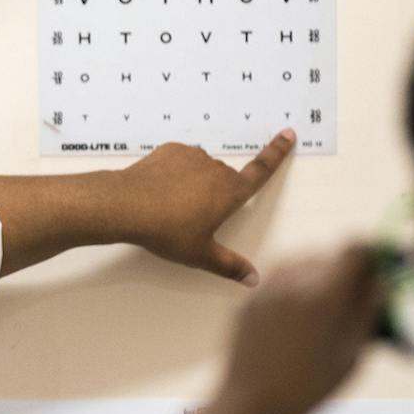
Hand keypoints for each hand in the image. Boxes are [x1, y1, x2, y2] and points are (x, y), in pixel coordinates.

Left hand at [119, 131, 294, 282]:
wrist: (126, 204)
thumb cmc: (167, 231)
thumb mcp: (200, 254)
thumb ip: (229, 266)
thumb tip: (254, 279)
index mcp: (230, 192)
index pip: (261, 171)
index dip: (277, 153)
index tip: (287, 134)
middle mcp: (216, 170)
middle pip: (224, 181)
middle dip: (215, 196)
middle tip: (192, 218)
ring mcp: (192, 156)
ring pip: (202, 170)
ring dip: (195, 184)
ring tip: (172, 206)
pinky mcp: (170, 150)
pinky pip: (180, 161)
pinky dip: (175, 173)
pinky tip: (161, 191)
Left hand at [215, 242, 384, 413]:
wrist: (249, 406)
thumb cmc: (307, 389)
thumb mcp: (350, 355)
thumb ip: (368, 312)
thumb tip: (383, 281)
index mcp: (322, 295)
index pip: (355, 248)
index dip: (373, 252)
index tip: (382, 265)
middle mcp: (292, 281)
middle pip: (331, 255)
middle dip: (349, 270)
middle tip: (359, 295)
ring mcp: (266, 286)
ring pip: (304, 261)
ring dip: (321, 275)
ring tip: (328, 308)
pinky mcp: (250, 297)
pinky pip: (281, 277)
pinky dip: (297, 285)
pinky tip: (301, 315)